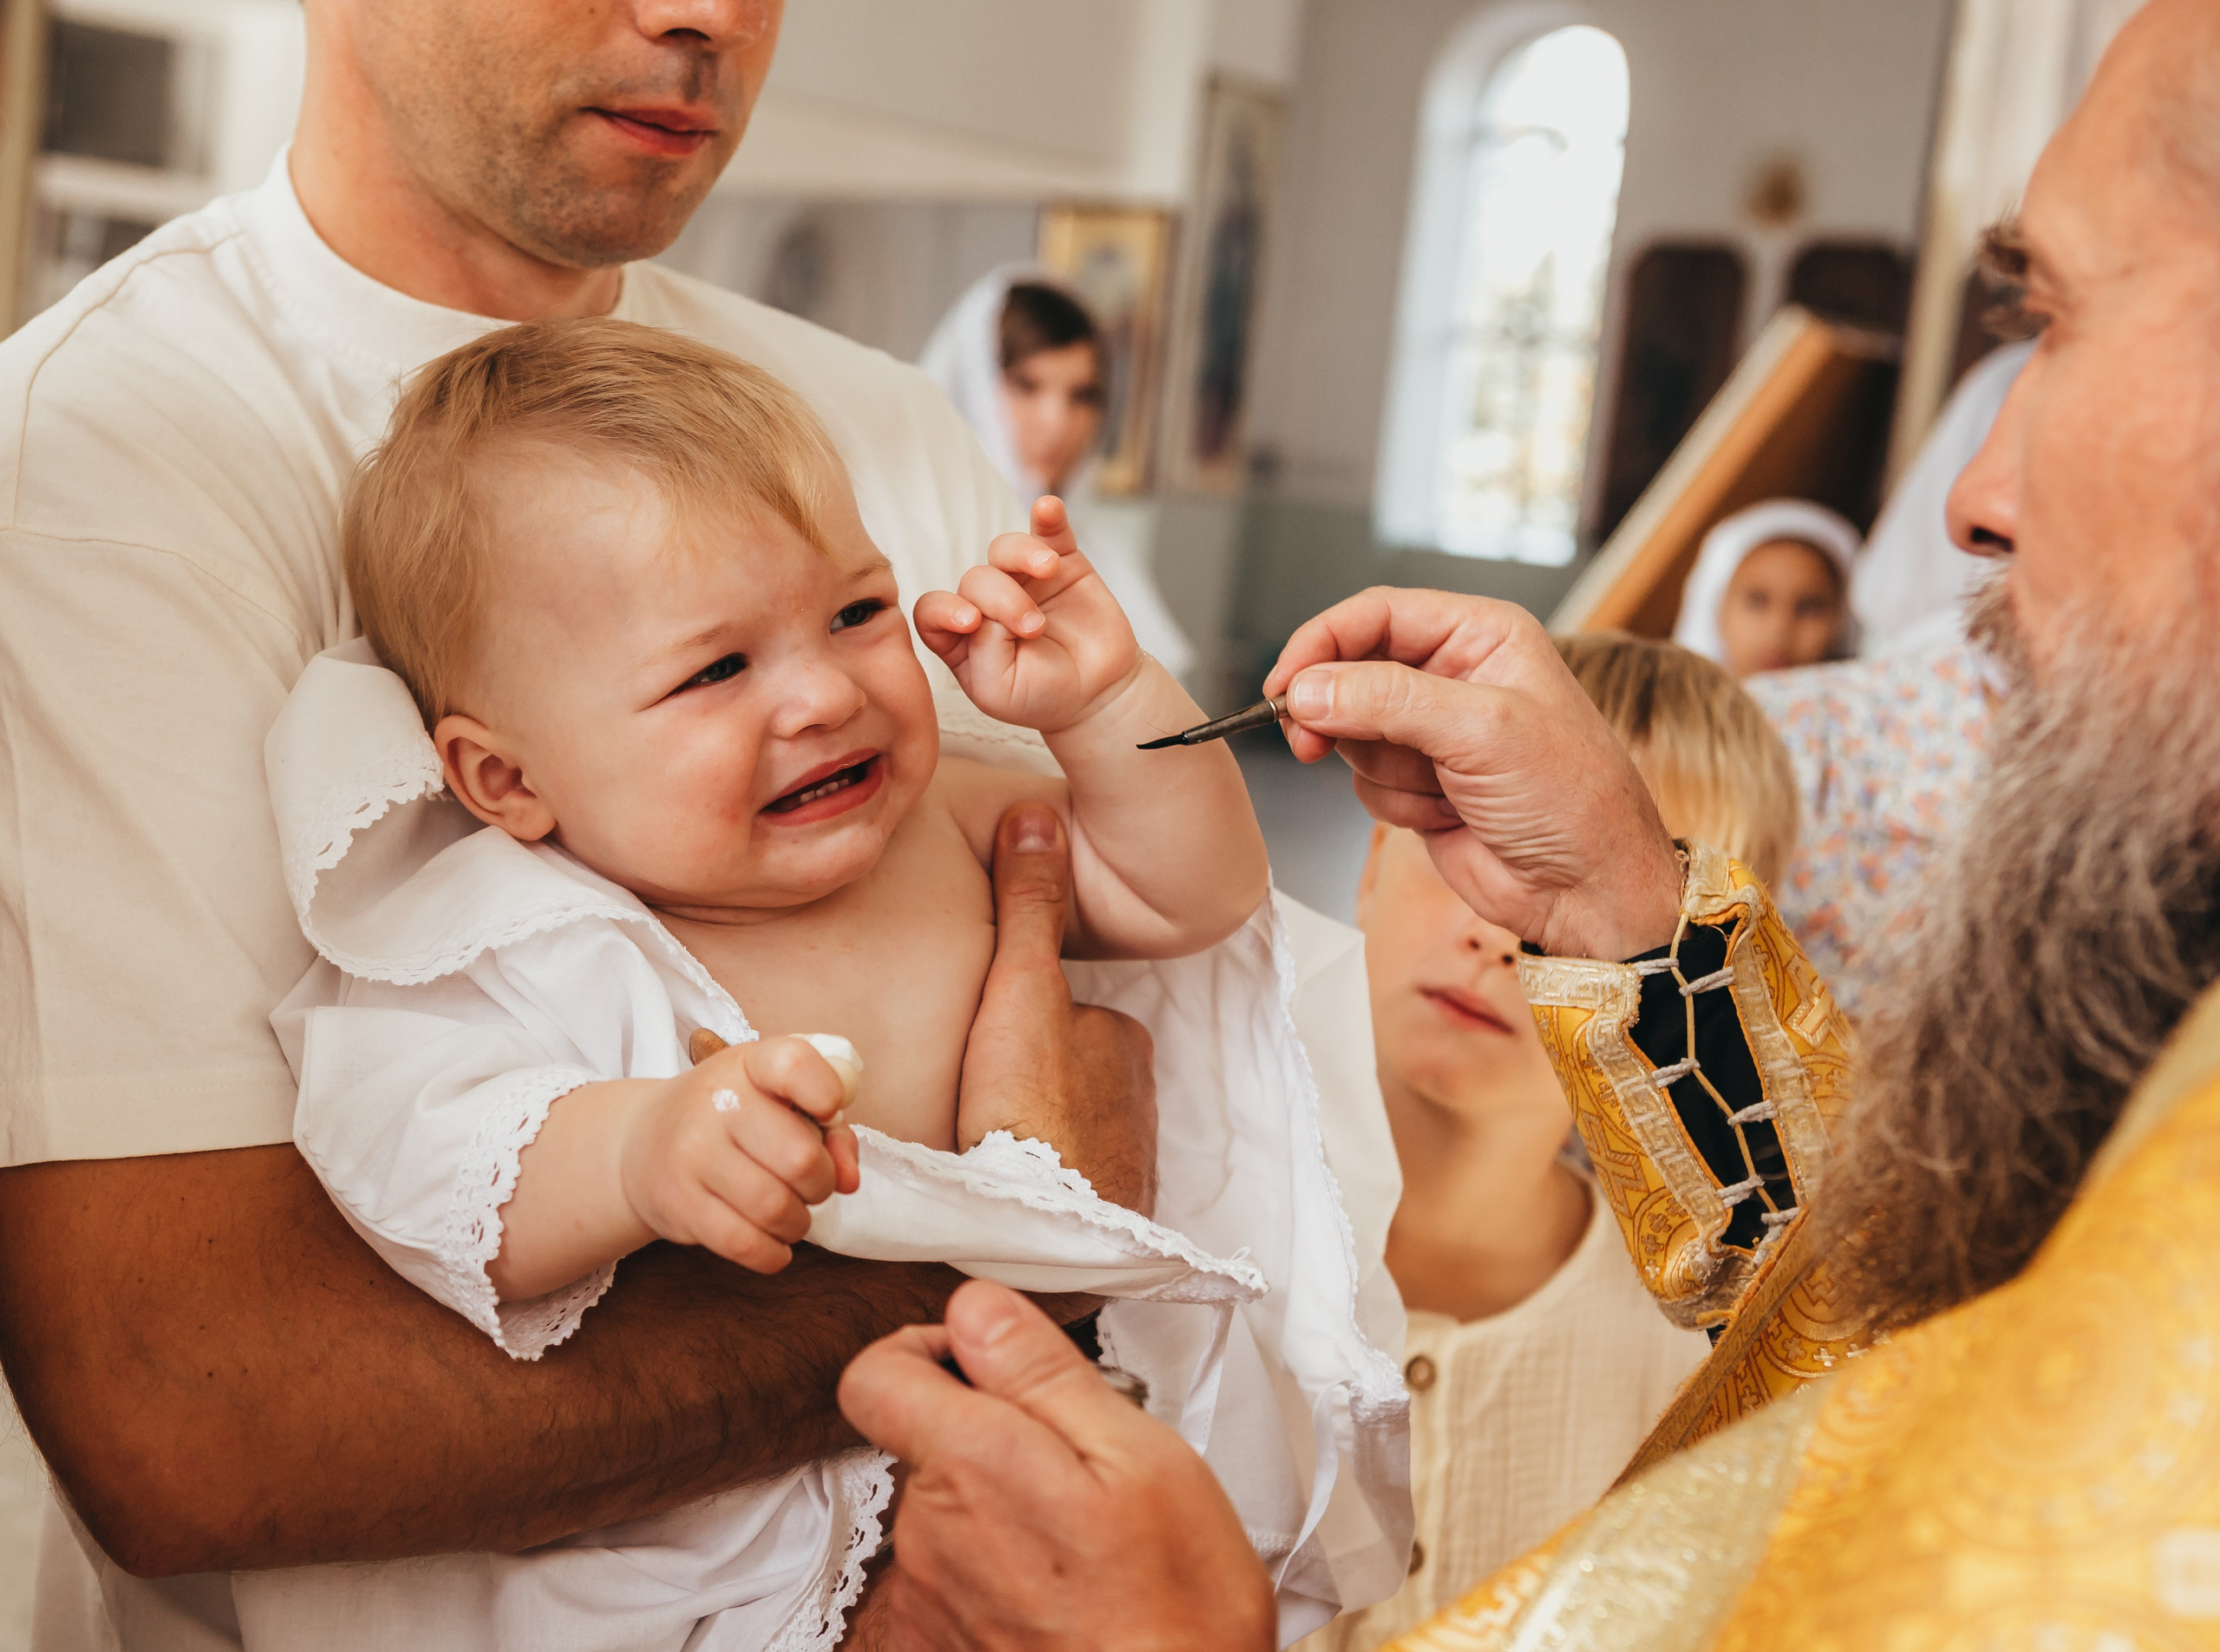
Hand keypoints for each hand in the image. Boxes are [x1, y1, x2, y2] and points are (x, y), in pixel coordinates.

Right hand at [619, 1037, 862, 1273]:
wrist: (640, 1143)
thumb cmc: (731, 1121)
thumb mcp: (778, 1102)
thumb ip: (830, 1130)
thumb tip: (849, 1180)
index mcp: (748, 1064)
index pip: (794, 1064)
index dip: (826, 1092)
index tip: (829, 1112)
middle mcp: (716, 1103)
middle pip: (800, 1158)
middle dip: (821, 1183)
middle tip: (810, 1184)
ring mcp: (690, 1154)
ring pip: (776, 1209)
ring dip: (798, 1222)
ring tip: (789, 1213)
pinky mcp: (677, 1204)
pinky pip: (745, 1244)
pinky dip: (772, 1253)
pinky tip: (773, 1242)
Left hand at [838, 1280, 1276, 1651]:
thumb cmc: (1175, 1611)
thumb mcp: (1139, 1456)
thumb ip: (1041, 1372)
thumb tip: (976, 1308)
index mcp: (972, 1465)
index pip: (875, 1375)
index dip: (924, 1350)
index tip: (986, 1363)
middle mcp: (928, 1535)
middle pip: (926, 1444)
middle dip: (994, 1437)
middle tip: (1083, 1469)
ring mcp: (927, 1601)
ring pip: (947, 1513)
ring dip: (1002, 1510)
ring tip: (1086, 1543)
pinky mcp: (936, 1648)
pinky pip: (953, 1580)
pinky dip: (999, 1574)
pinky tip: (1064, 1594)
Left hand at [914, 496, 1140, 733]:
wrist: (1098, 693)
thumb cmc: (1041, 696)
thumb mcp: (998, 689)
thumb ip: (980, 649)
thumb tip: (986, 609)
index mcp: (960, 636)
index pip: (933, 609)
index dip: (945, 609)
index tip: (972, 621)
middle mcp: (984, 602)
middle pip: (975, 580)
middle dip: (1003, 601)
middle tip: (1034, 629)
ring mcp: (1021, 579)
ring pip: (1004, 549)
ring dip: (1022, 555)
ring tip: (1048, 571)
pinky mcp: (1061, 562)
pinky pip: (1048, 529)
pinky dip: (1047, 514)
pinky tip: (1047, 507)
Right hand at [957, 802, 1157, 1215]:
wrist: (1044, 1232)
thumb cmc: (1028, 1108)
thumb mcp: (1019, 987)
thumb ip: (1028, 904)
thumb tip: (1035, 813)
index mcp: (1124, 1039)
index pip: (1063, 1011)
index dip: (1013, 1023)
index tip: (980, 1047)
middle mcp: (1140, 1097)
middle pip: (1066, 1068)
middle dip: (1027, 1080)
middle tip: (975, 1099)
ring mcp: (1130, 1158)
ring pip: (1070, 1123)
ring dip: (1034, 1129)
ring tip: (984, 1142)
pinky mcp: (1112, 1212)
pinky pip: (1072, 1179)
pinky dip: (1044, 1178)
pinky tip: (1008, 1184)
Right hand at [1263, 588, 1682, 959]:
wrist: (1590, 889)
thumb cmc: (1573, 798)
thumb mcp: (1481, 729)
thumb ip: (1387, 700)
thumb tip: (1308, 689)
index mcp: (1481, 636)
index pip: (1377, 615)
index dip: (1321, 643)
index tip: (1283, 684)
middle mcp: (1454, 676)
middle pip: (1351, 673)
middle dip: (1338, 714)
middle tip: (1311, 742)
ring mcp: (1434, 734)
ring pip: (1352, 734)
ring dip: (1385, 770)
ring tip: (1442, 789)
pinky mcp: (1420, 784)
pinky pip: (1365, 782)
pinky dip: (1396, 804)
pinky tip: (1447, 814)